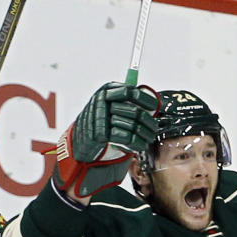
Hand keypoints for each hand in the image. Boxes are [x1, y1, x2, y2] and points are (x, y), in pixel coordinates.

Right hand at [54, 81, 159, 199]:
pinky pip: (126, 138)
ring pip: (133, 126)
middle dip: (148, 123)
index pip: (131, 91)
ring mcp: (101, 117)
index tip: (154, 107)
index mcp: (107, 91)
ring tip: (148, 139)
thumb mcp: (112, 107)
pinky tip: (139, 145)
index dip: (146, 100)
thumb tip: (154, 104)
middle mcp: (103, 101)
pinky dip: (136, 143)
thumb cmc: (101, 123)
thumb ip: (129, 103)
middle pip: (135, 112)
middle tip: (154, 129)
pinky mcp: (101, 134)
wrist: (81, 141)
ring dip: (144, 135)